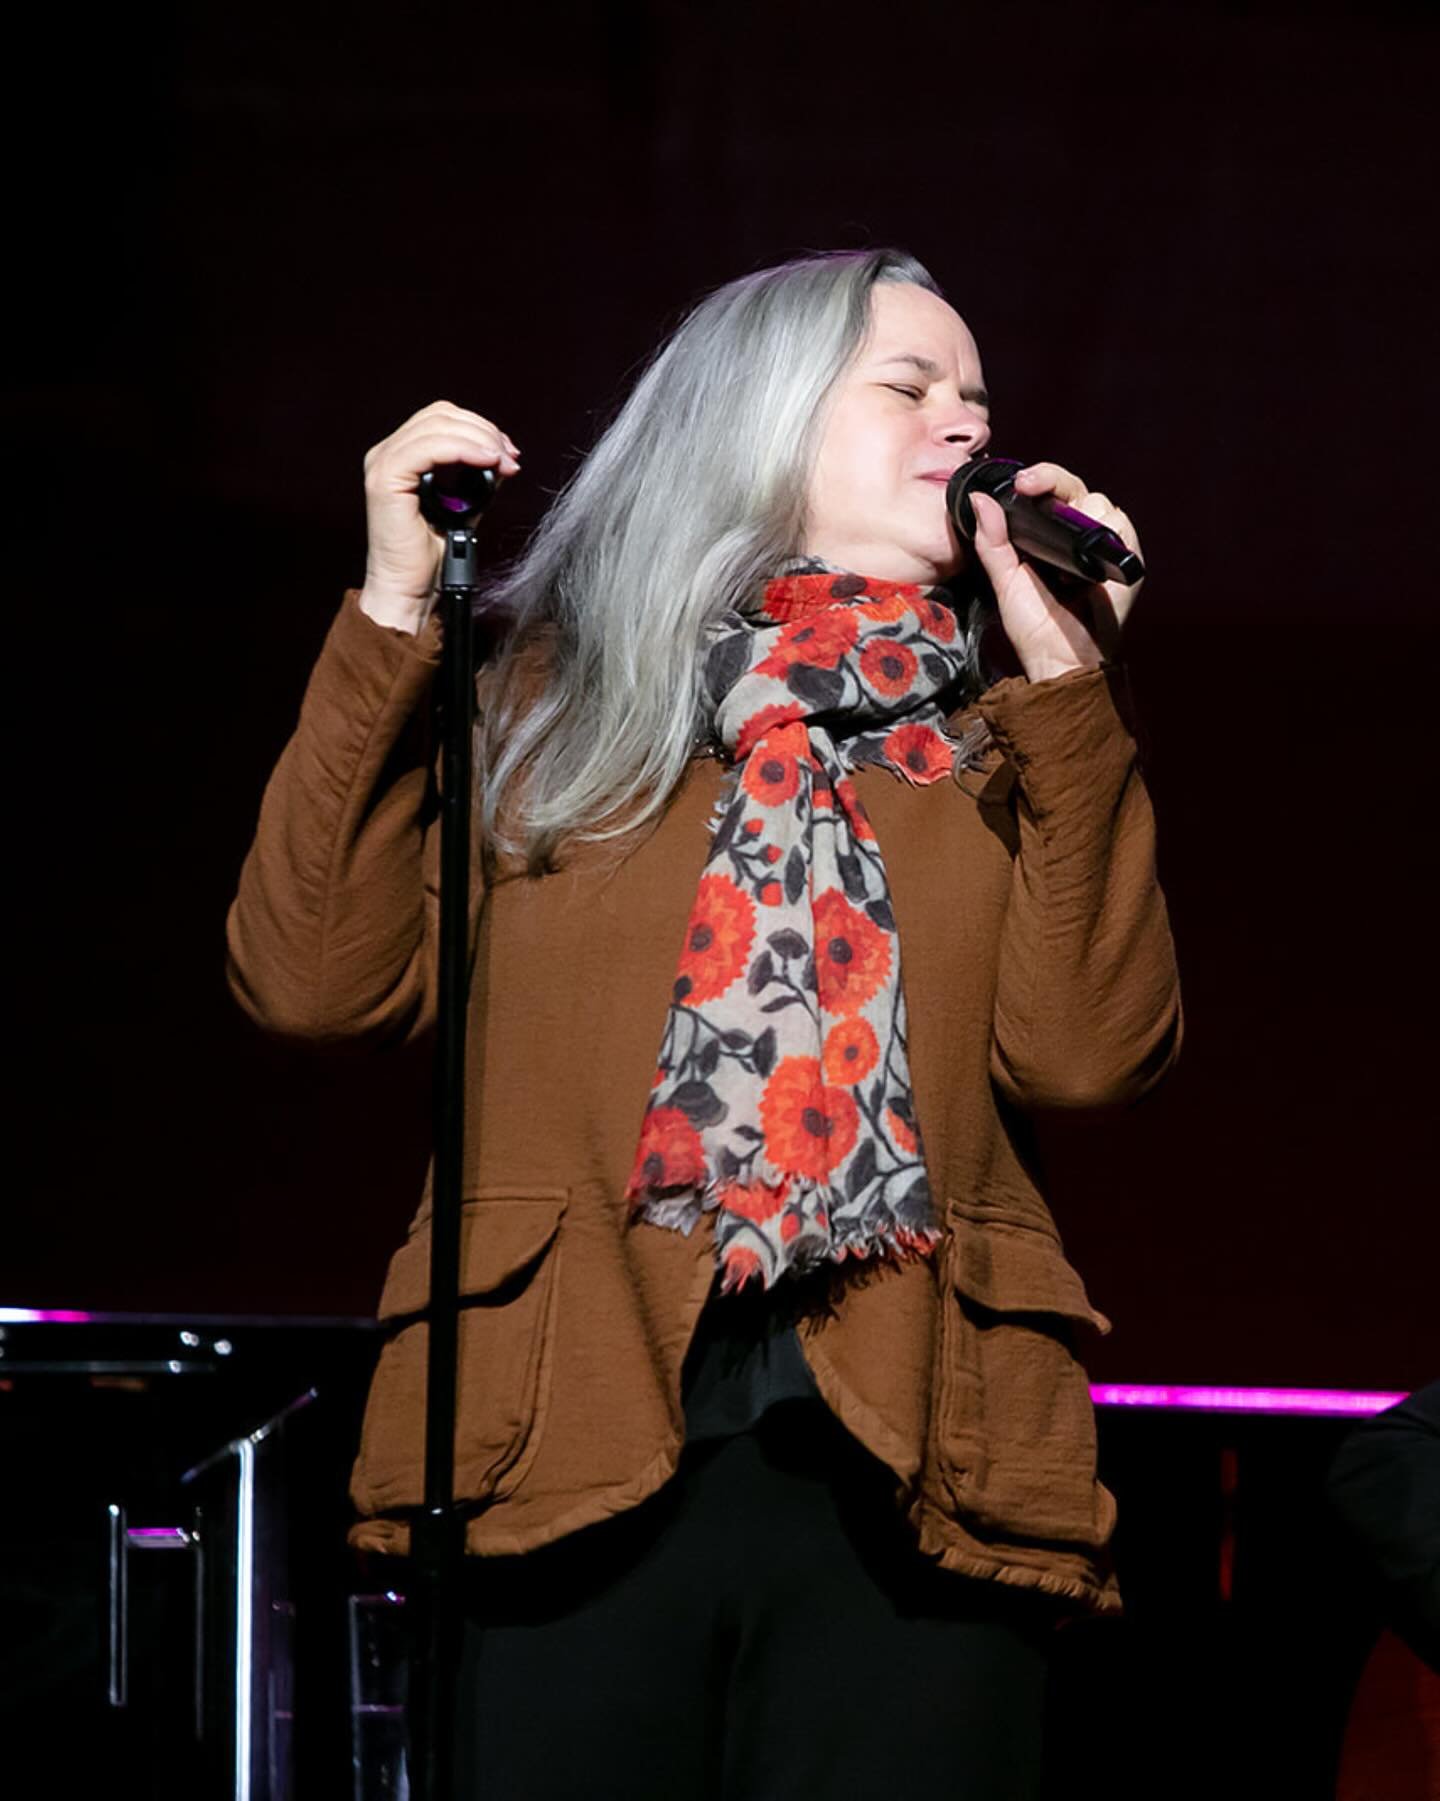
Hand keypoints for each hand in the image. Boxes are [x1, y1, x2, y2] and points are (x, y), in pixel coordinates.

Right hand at [358, 401, 520, 633]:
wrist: (410, 589)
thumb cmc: (432, 556)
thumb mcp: (464, 506)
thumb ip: (478, 477)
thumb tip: (503, 455)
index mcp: (402, 455)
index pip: (442, 419)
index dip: (478, 427)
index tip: (507, 451)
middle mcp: (387, 453)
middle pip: (440, 415)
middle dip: (483, 431)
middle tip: (509, 457)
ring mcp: (383, 464)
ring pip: (437, 426)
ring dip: (478, 439)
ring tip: (503, 461)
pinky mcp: (385, 479)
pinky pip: (428, 448)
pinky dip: (462, 449)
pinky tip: (486, 461)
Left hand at [968, 464, 1143, 682]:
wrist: (1058, 658)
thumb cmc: (1034, 625)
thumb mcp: (1004, 578)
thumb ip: (991, 540)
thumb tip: (980, 499)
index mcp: (1052, 536)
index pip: (1052, 492)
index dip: (1040, 478)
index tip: (1021, 482)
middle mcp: (1080, 536)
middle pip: (1076, 489)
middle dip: (1053, 483)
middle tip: (1028, 488)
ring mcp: (1104, 545)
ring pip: (1099, 503)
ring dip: (1077, 518)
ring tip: (1059, 558)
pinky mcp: (1126, 559)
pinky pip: (1120, 526)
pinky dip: (1103, 533)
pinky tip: (1081, 561)